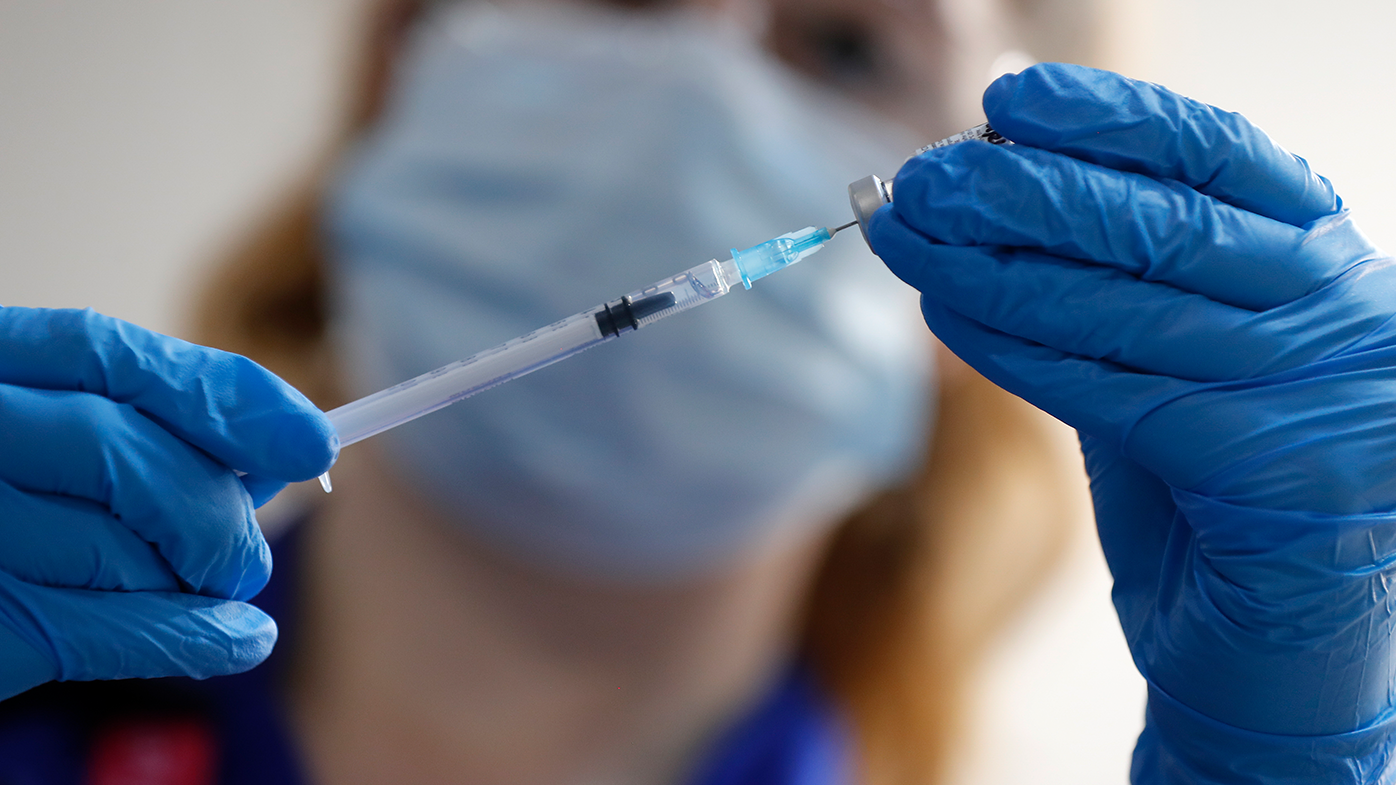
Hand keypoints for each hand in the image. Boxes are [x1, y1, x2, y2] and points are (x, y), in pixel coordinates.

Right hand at [0, 307, 336, 699]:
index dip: (224, 398)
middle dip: (215, 517)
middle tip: (245, 558)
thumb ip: (149, 429)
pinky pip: (111, 630)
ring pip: (126, 552)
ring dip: (192, 584)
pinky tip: (241, 637)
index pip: (113, 357)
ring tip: (201, 592)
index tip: (311, 441)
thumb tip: (280, 451)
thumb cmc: (5, 495)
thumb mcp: (48, 432)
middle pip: (133, 461)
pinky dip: (196, 637)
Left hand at [870, 63, 1395, 780]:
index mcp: (1329, 267)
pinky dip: (1016, 349)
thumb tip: (992, 203)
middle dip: (1025, 191)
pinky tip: (944, 315)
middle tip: (924, 177)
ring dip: (996, 266)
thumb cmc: (1212, 504)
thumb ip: (1110, 293)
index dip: (1112, 117)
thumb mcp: (1172, 369)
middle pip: (1166, 222)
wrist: (1270, 662)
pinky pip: (1115, 390)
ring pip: (1130, 303)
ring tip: (908, 237)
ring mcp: (1330, 394)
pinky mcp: (1283, 475)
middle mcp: (1349, 316)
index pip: (1221, 156)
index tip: (1008, 99)